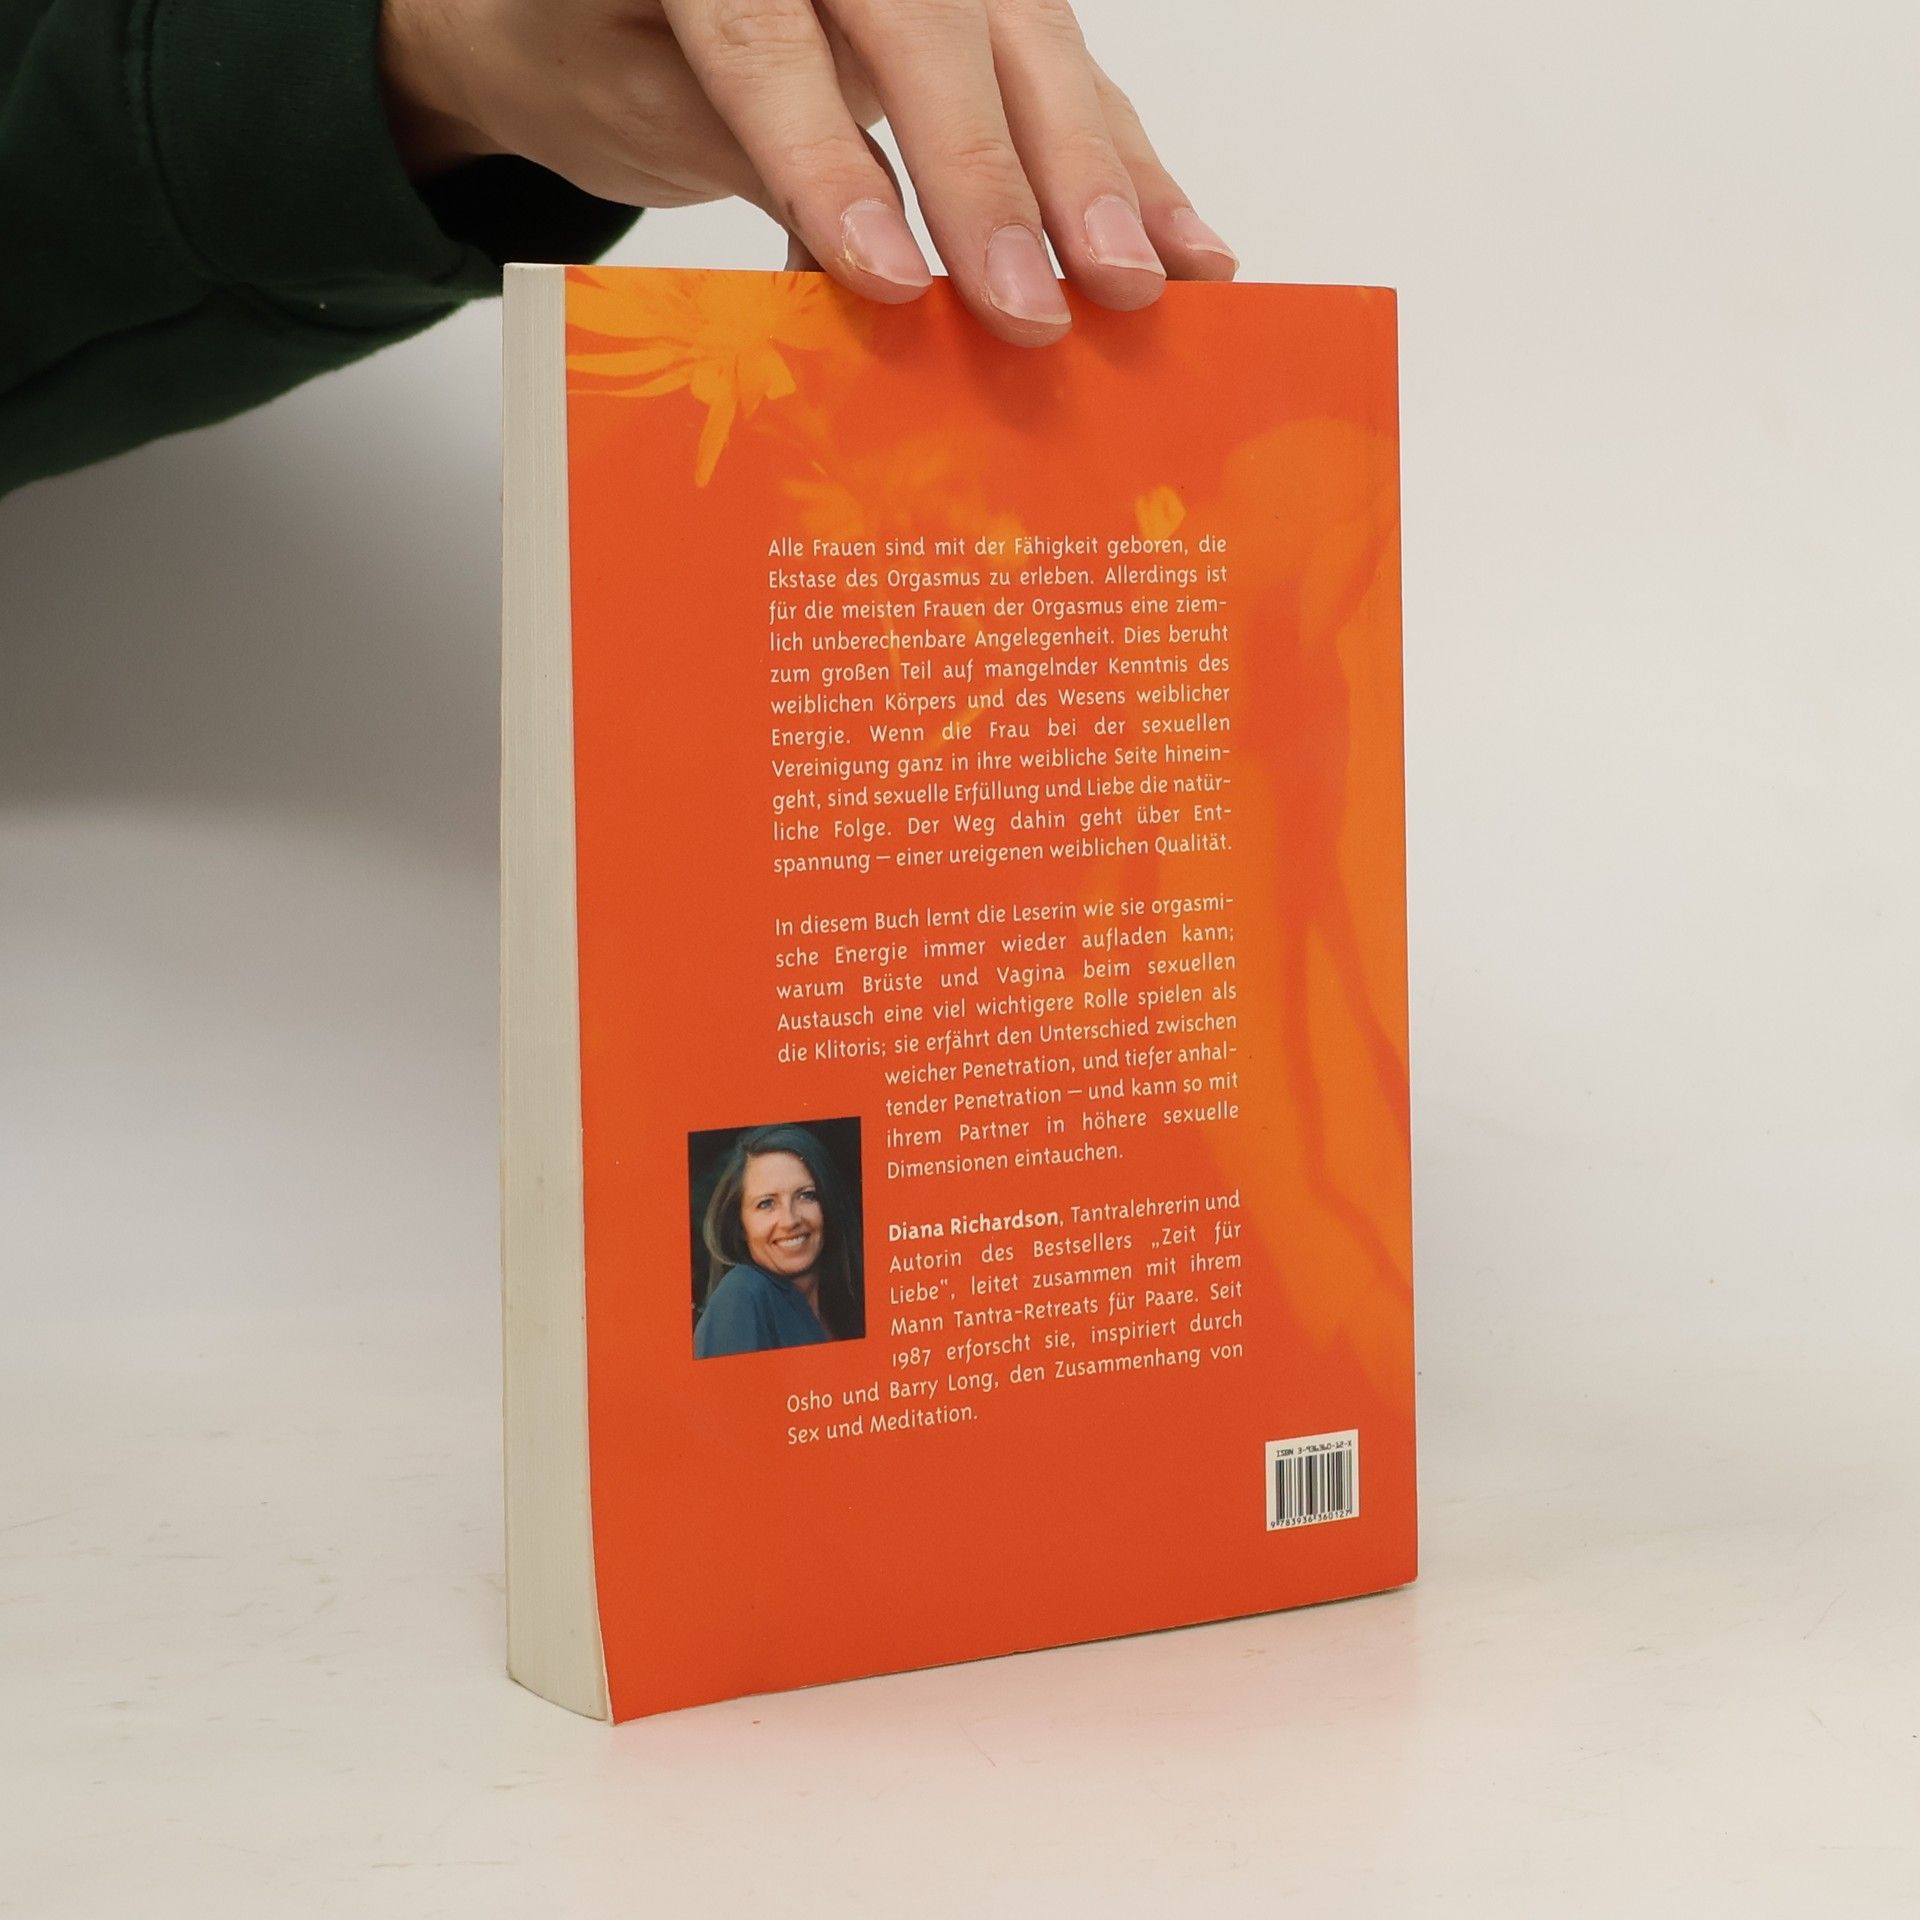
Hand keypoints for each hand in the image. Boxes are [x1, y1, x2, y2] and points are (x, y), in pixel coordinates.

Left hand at [379, 0, 1237, 344]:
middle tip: (1038, 302)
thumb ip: (743, 148)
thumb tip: (865, 269)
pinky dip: (1124, 163)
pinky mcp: (982, 4)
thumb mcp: (631, 99)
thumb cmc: (604, 44)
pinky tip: (1183, 243)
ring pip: (1027, 43)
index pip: (771, 28)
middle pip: (930, 25)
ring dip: (1093, 175)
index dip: (831, 157)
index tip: (886, 277)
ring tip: (1142, 280)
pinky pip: (1063, 74)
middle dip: (993, 175)